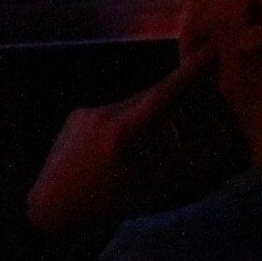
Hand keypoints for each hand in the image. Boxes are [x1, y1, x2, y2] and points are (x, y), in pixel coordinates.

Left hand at [27, 51, 227, 238]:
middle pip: (151, 96)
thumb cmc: (104, 208)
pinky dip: (129, 122)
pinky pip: (112, 112)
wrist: (49, 210)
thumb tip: (211, 145)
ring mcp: (86, 113)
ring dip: (151, 114)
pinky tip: (124, 148)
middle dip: (177, 95)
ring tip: (159, 141)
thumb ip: (182, 164)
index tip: (211, 50)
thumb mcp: (150, 190)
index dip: (192, 73)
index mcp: (124, 134)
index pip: (165, 95)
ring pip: (132, 104)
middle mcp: (103, 115)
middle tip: (204, 92)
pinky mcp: (76, 117)